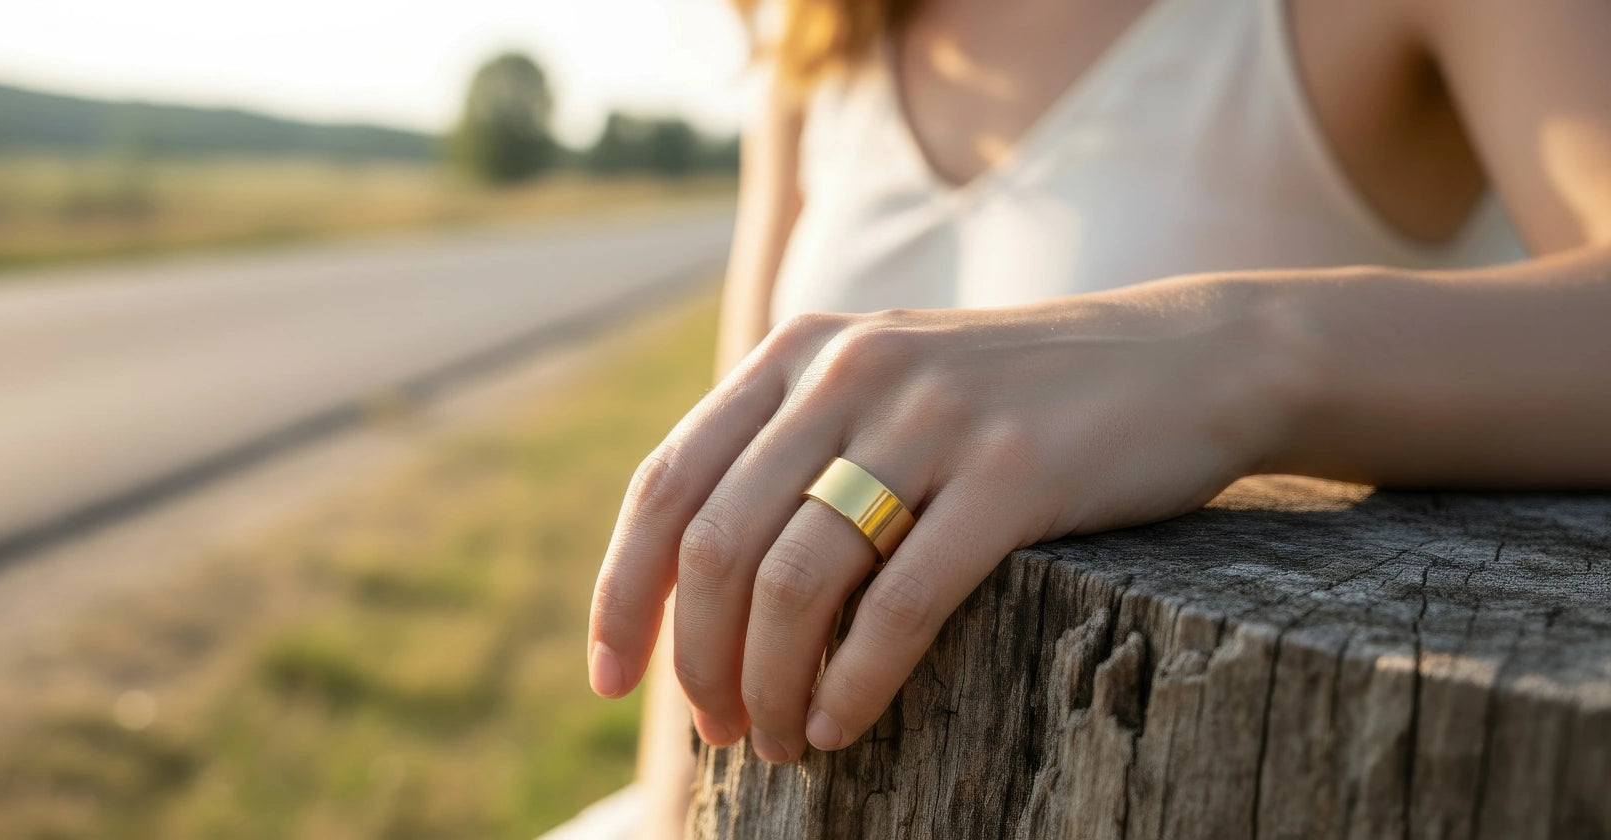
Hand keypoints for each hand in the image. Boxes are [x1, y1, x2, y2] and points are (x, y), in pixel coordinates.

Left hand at [587, 278, 1311, 761]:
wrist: (1187, 359)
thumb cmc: (1015, 399)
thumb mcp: (883, 385)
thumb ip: (790, 446)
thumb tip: (689, 585)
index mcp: (798, 349)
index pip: (665, 484)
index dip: (621, 594)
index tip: (610, 680)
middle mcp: (849, 369)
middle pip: (715, 545)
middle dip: (698, 660)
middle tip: (720, 730)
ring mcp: (931, 417)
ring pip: (793, 581)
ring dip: (768, 684)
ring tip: (781, 740)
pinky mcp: (1014, 474)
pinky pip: (898, 604)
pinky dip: (854, 684)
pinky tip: (844, 726)